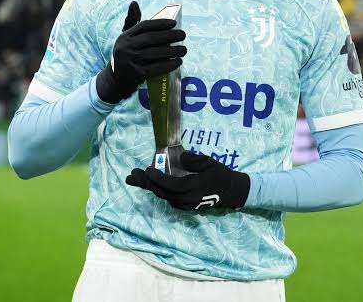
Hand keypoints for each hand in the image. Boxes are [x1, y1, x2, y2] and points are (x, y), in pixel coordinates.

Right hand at [96, 1, 186, 102]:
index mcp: (124, 36)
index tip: (174, 23)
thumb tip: (134, 2)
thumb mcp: (126, 38)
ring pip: (156, 53)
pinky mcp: (136, 74)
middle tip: (183, 35)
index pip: (145, 26)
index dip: (160, 23)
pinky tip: (178, 62)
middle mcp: (125, 47)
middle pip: (152, 38)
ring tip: (184, 49)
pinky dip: (169, 65)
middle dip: (170, 36)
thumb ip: (132, 21)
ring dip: (173, 51)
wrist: (116, 80)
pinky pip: (157, 68)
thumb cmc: (126, 55)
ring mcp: (130, 61)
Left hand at [126, 151, 249, 210]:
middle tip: (130, 176)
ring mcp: (185, 204)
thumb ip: (193, 160)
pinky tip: (151, 182)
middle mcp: (185, 199)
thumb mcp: (208, 163)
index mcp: (191, 188)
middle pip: (161, 191)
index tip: (146, 169)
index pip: (168, 184)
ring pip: (163, 195)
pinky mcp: (185, 205)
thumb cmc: (220, 175)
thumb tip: (180, 157)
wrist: (232, 191)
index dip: (156, 178)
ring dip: (149, 186)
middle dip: (145, 183)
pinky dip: (158, 189)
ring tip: (136, 178)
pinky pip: (168, 197)